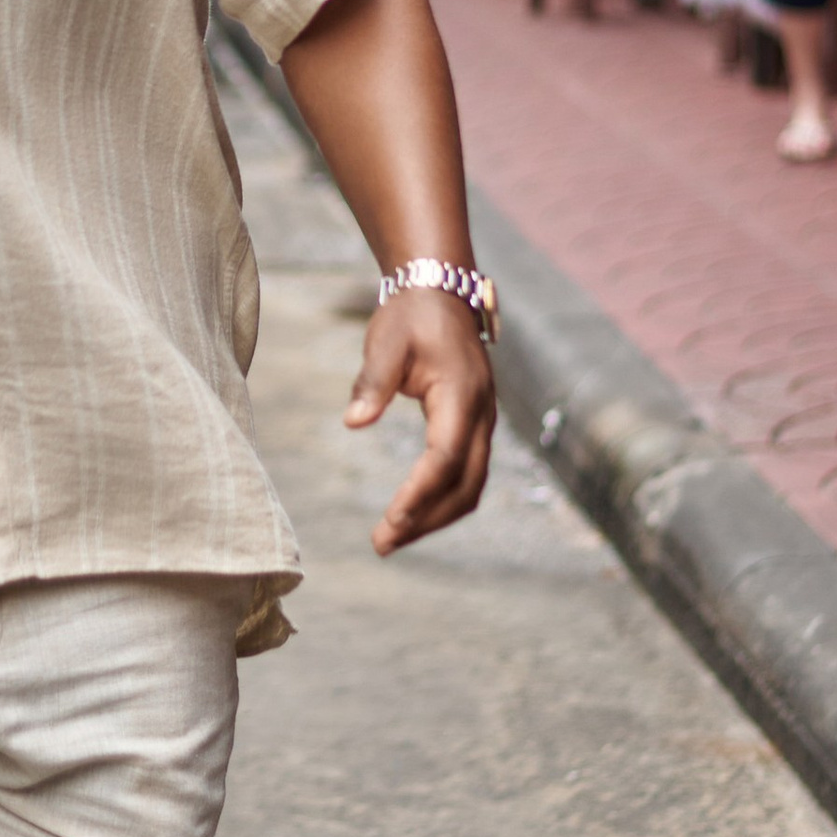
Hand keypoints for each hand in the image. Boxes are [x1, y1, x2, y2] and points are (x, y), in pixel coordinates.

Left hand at [344, 287, 493, 553]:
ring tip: (392, 539)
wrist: (441, 293)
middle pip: (464, 484)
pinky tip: (414, 515)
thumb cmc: (409, 316)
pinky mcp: (474, 426)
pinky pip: (467, 474)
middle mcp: (481, 414)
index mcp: (461, 394)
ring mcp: (482, 422)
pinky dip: (443, 500)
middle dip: (426, 519)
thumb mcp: (385, 341)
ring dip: (435, 517)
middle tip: (382, 544)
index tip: (390, 521)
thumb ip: (372, 383)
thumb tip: (353, 423)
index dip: (419, 494)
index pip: (444, 457)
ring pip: (470, 486)